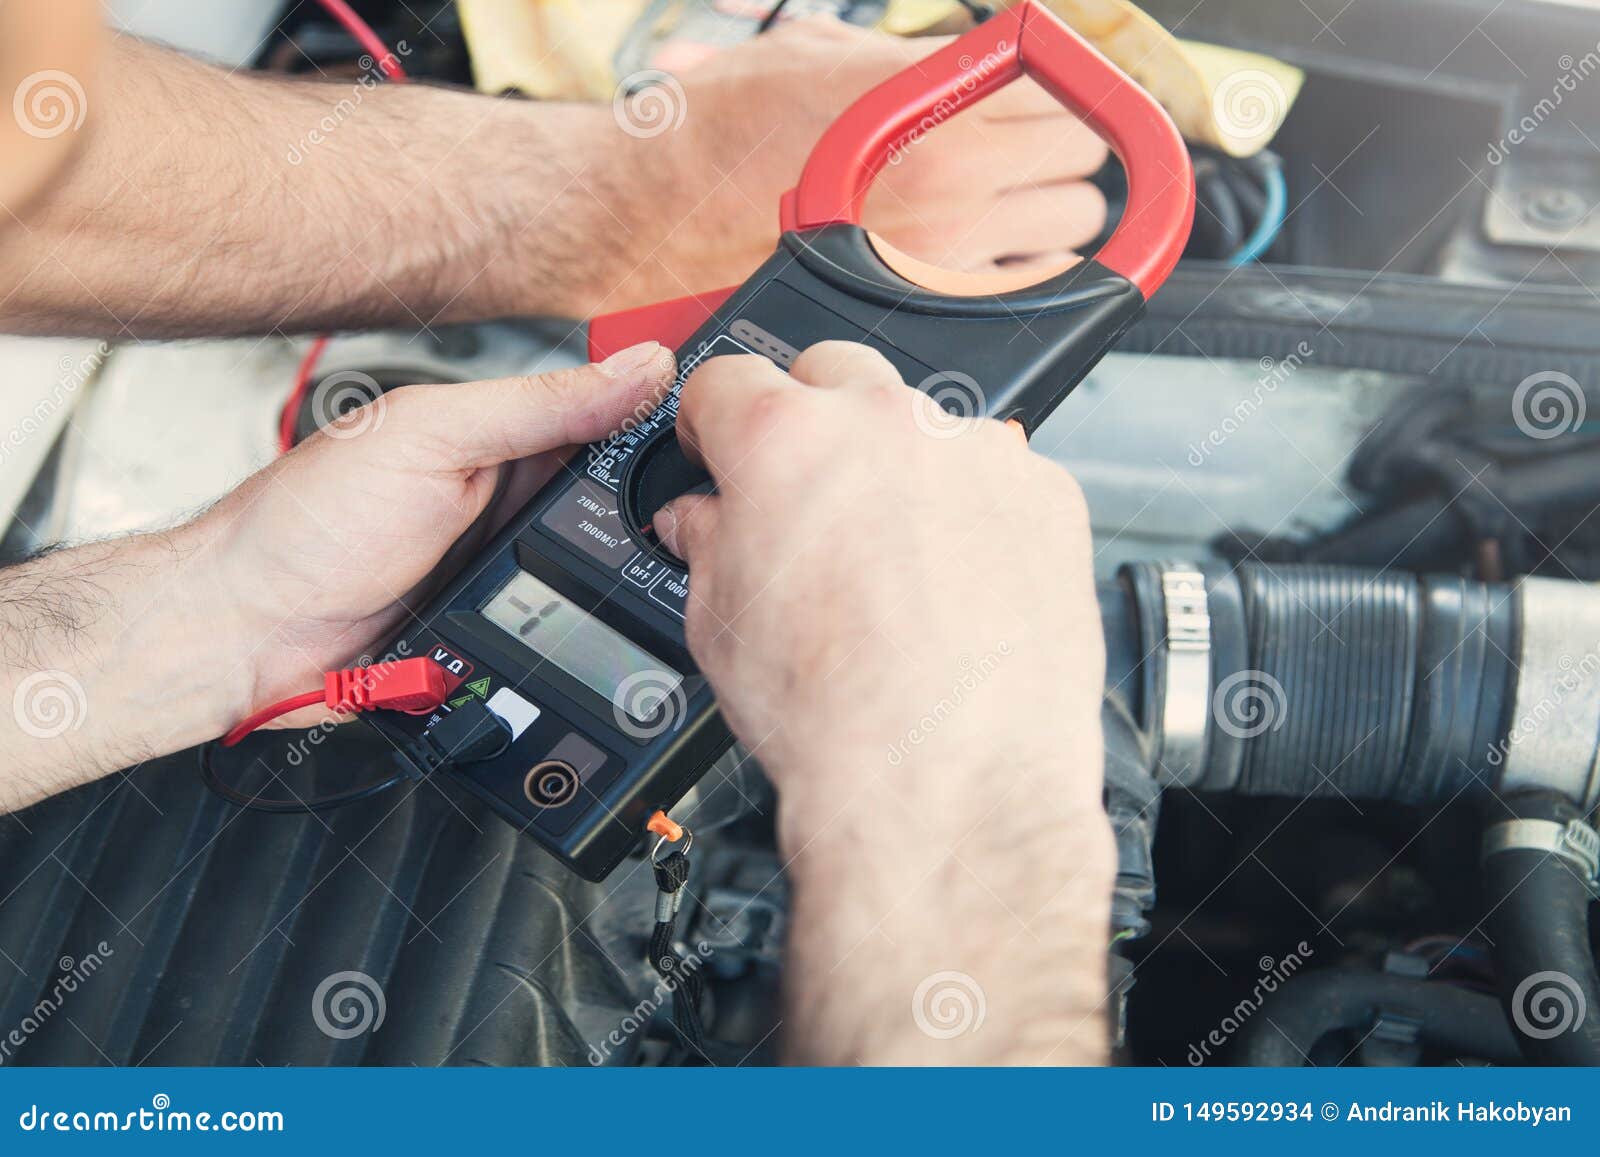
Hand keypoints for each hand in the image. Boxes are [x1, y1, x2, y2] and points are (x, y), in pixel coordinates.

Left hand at [0, 341, 674, 812]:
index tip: (738, 420)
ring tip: (689, 576)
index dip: (675, 418)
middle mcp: (519, 501)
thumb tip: (643, 365)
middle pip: (630, 503)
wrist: (250, 637)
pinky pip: (580, 634)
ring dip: (641, 582)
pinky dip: (604, 637)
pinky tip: (633, 633)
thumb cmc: (311, 524)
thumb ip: (540, 406)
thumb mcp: (435, 438)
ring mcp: (518, 574)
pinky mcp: (513, 637)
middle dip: (672, 514)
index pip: (617, 417)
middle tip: (724, 515)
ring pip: (614, 575)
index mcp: (508, 436)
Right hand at [608, 19, 1107, 310]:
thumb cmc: (714, 136)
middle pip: (1081, 173)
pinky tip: (979, 262)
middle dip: (1059, 164)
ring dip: (1044, 225)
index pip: (1068, 99)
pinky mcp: (922, 314)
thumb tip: (962, 58)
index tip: (1056, 103)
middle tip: (1022, 160)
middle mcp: (955, 182)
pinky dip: (1016, 279)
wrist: (649, 213)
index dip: (1067, 99)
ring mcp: (945, 256)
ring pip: (1067, 238)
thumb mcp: (821, 52)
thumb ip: (909, 58)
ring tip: (997, 214)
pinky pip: (1024, 296)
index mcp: (934, 107)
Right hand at [653, 342, 1114, 1064]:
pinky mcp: (1046, 497)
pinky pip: (997, 477)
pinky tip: (958, 583)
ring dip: (900, 469)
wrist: (949, 788)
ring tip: (896, 562)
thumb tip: (705, 522)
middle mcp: (885, 427)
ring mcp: (975, 456)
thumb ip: (708, 544)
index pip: (727, 380)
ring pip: (922, 426)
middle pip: (831, 373)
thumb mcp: (720, 626)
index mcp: (785, 441)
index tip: (720, 446)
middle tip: (808, 493)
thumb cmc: (839, 720)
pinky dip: (974, 513)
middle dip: (808, 418)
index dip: (712, 422)